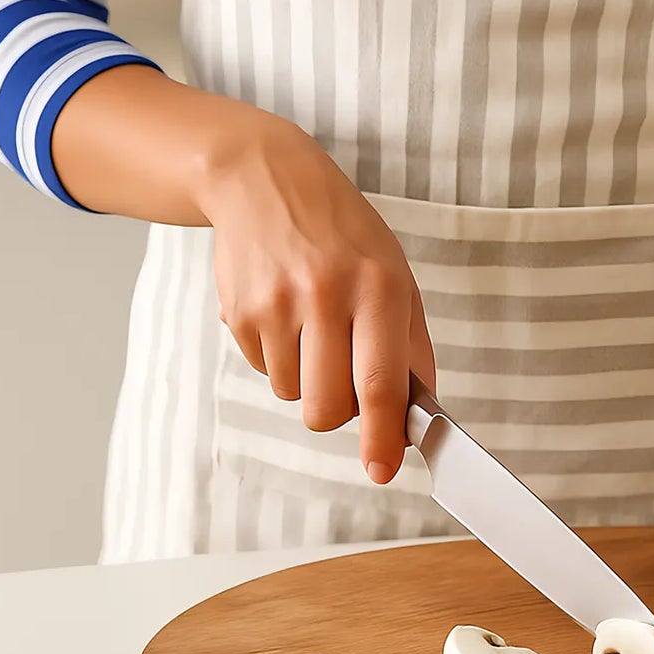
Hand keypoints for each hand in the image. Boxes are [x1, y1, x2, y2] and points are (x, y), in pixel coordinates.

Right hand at [195, 109, 434, 482]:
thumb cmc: (343, 235)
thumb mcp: (396, 276)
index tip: (383, 471)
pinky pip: (264, 370)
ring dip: (307, 379)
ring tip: (313, 327)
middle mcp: (326, 296)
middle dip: (338, 414)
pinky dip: (279, 356)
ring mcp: (277, 304)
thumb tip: (414, 416)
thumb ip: (412, 347)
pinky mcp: (239, 311)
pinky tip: (284, 312)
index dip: (381, 437)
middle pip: (328, 408)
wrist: (265, 181)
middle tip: (345, 380)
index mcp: (378, 288)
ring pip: (294, 394)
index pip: (380, 383)